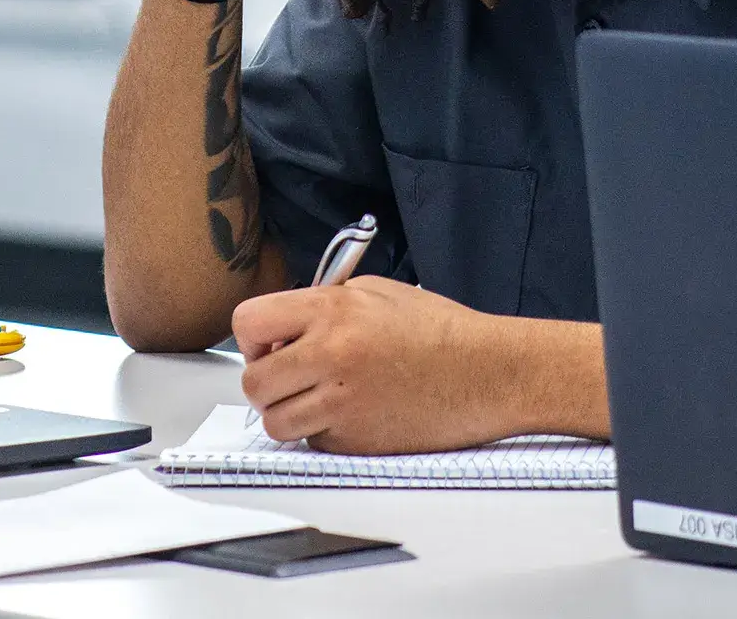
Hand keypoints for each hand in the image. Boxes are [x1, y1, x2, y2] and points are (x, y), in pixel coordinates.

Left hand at [232, 277, 528, 454]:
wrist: (488, 373)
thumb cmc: (441, 331)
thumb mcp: (376, 292)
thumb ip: (324, 304)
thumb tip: (283, 325)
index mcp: (333, 312)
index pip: (248, 323)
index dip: (253, 338)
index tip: (269, 344)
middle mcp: (331, 357)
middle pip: (254, 382)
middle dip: (266, 381)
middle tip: (290, 376)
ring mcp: (342, 405)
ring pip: (276, 422)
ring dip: (289, 412)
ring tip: (320, 397)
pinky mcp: (356, 443)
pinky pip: (313, 442)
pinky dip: (324, 433)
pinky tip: (353, 413)